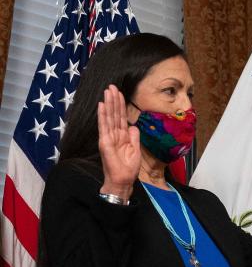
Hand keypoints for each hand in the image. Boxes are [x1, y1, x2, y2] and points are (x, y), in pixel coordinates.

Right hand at [97, 85, 139, 199]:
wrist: (123, 180)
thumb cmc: (128, 168)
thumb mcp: (135, 150)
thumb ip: (134, 137)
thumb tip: (134, 126)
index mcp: (122, 136)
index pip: (121, 117)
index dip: (121, 105)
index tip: (119, 93)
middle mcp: (114, 134)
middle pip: (115, 114)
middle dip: (114, 100)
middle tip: (112, 86)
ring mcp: (108, 137)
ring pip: (109, 117)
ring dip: (108, 103)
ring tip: (107, 91)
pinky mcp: (104, 142)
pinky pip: (103, 126)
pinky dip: (103, 115)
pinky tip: (101, 105)